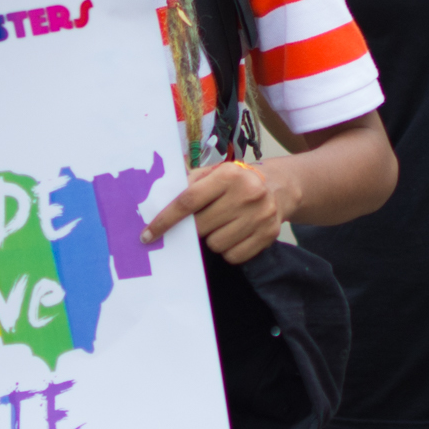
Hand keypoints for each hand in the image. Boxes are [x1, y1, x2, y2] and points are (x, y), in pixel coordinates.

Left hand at [140, 158, 294, 261]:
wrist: (279, 187)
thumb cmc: (236, 181)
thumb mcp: (214, 173)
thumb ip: (188, 183)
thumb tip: (156, 201)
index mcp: (228, 175)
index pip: (188, 201)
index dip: (165, 220)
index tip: (148, 235)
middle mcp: (247, 193)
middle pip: (201, 227)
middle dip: (195, 228)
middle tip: (204, 220)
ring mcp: (260, 216)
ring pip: (216, 244)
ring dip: (213, 239)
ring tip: (224, 224)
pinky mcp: (269, 235)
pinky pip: (233, 256)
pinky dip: (229, 250)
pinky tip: (235, 234)